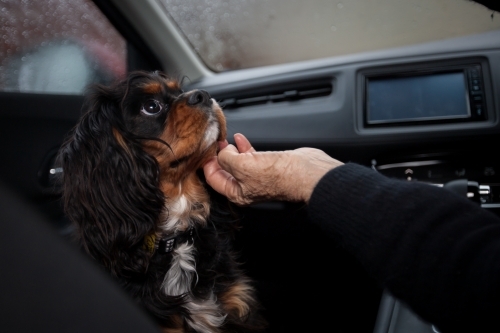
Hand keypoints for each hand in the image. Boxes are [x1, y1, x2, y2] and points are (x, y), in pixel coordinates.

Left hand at [203, 133, 342, 204]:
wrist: (306, 172)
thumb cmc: (279, 176)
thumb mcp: (242, 166)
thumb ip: (226, 159)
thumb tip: (221, 152)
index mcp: (237, 194)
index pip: (214, 179)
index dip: (207, 163)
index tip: (205, 150)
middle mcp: (246, 187)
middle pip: (224, 170)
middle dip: (218, 156)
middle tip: (213, 142)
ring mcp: (257, 176)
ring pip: (237, 162)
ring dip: (230, 150)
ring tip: (225, 139)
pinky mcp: (267, 165)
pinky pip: (250, 156)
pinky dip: (243, 147)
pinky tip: (240, 138)